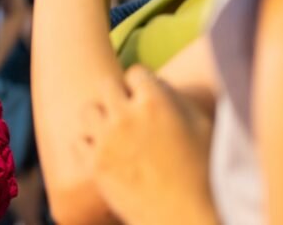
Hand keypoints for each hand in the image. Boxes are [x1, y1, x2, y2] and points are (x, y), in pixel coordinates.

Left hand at [74, 66, 216, 224]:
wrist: (189, 218)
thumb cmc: (204, 172)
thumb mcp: (201, 126)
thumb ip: (175, 98)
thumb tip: (156, 82)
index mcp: (155, 101)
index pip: (135, 72)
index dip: (142, 85)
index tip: (146, 97)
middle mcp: (126, 116)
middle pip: (106, 85)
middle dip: (118, 95)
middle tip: (128, 111)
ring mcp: (107, 141)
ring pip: (87, 111)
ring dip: (99, 117)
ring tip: (114, 131)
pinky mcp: (94, 166)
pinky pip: (78, 141)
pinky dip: (89, 146)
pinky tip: (106, 153)